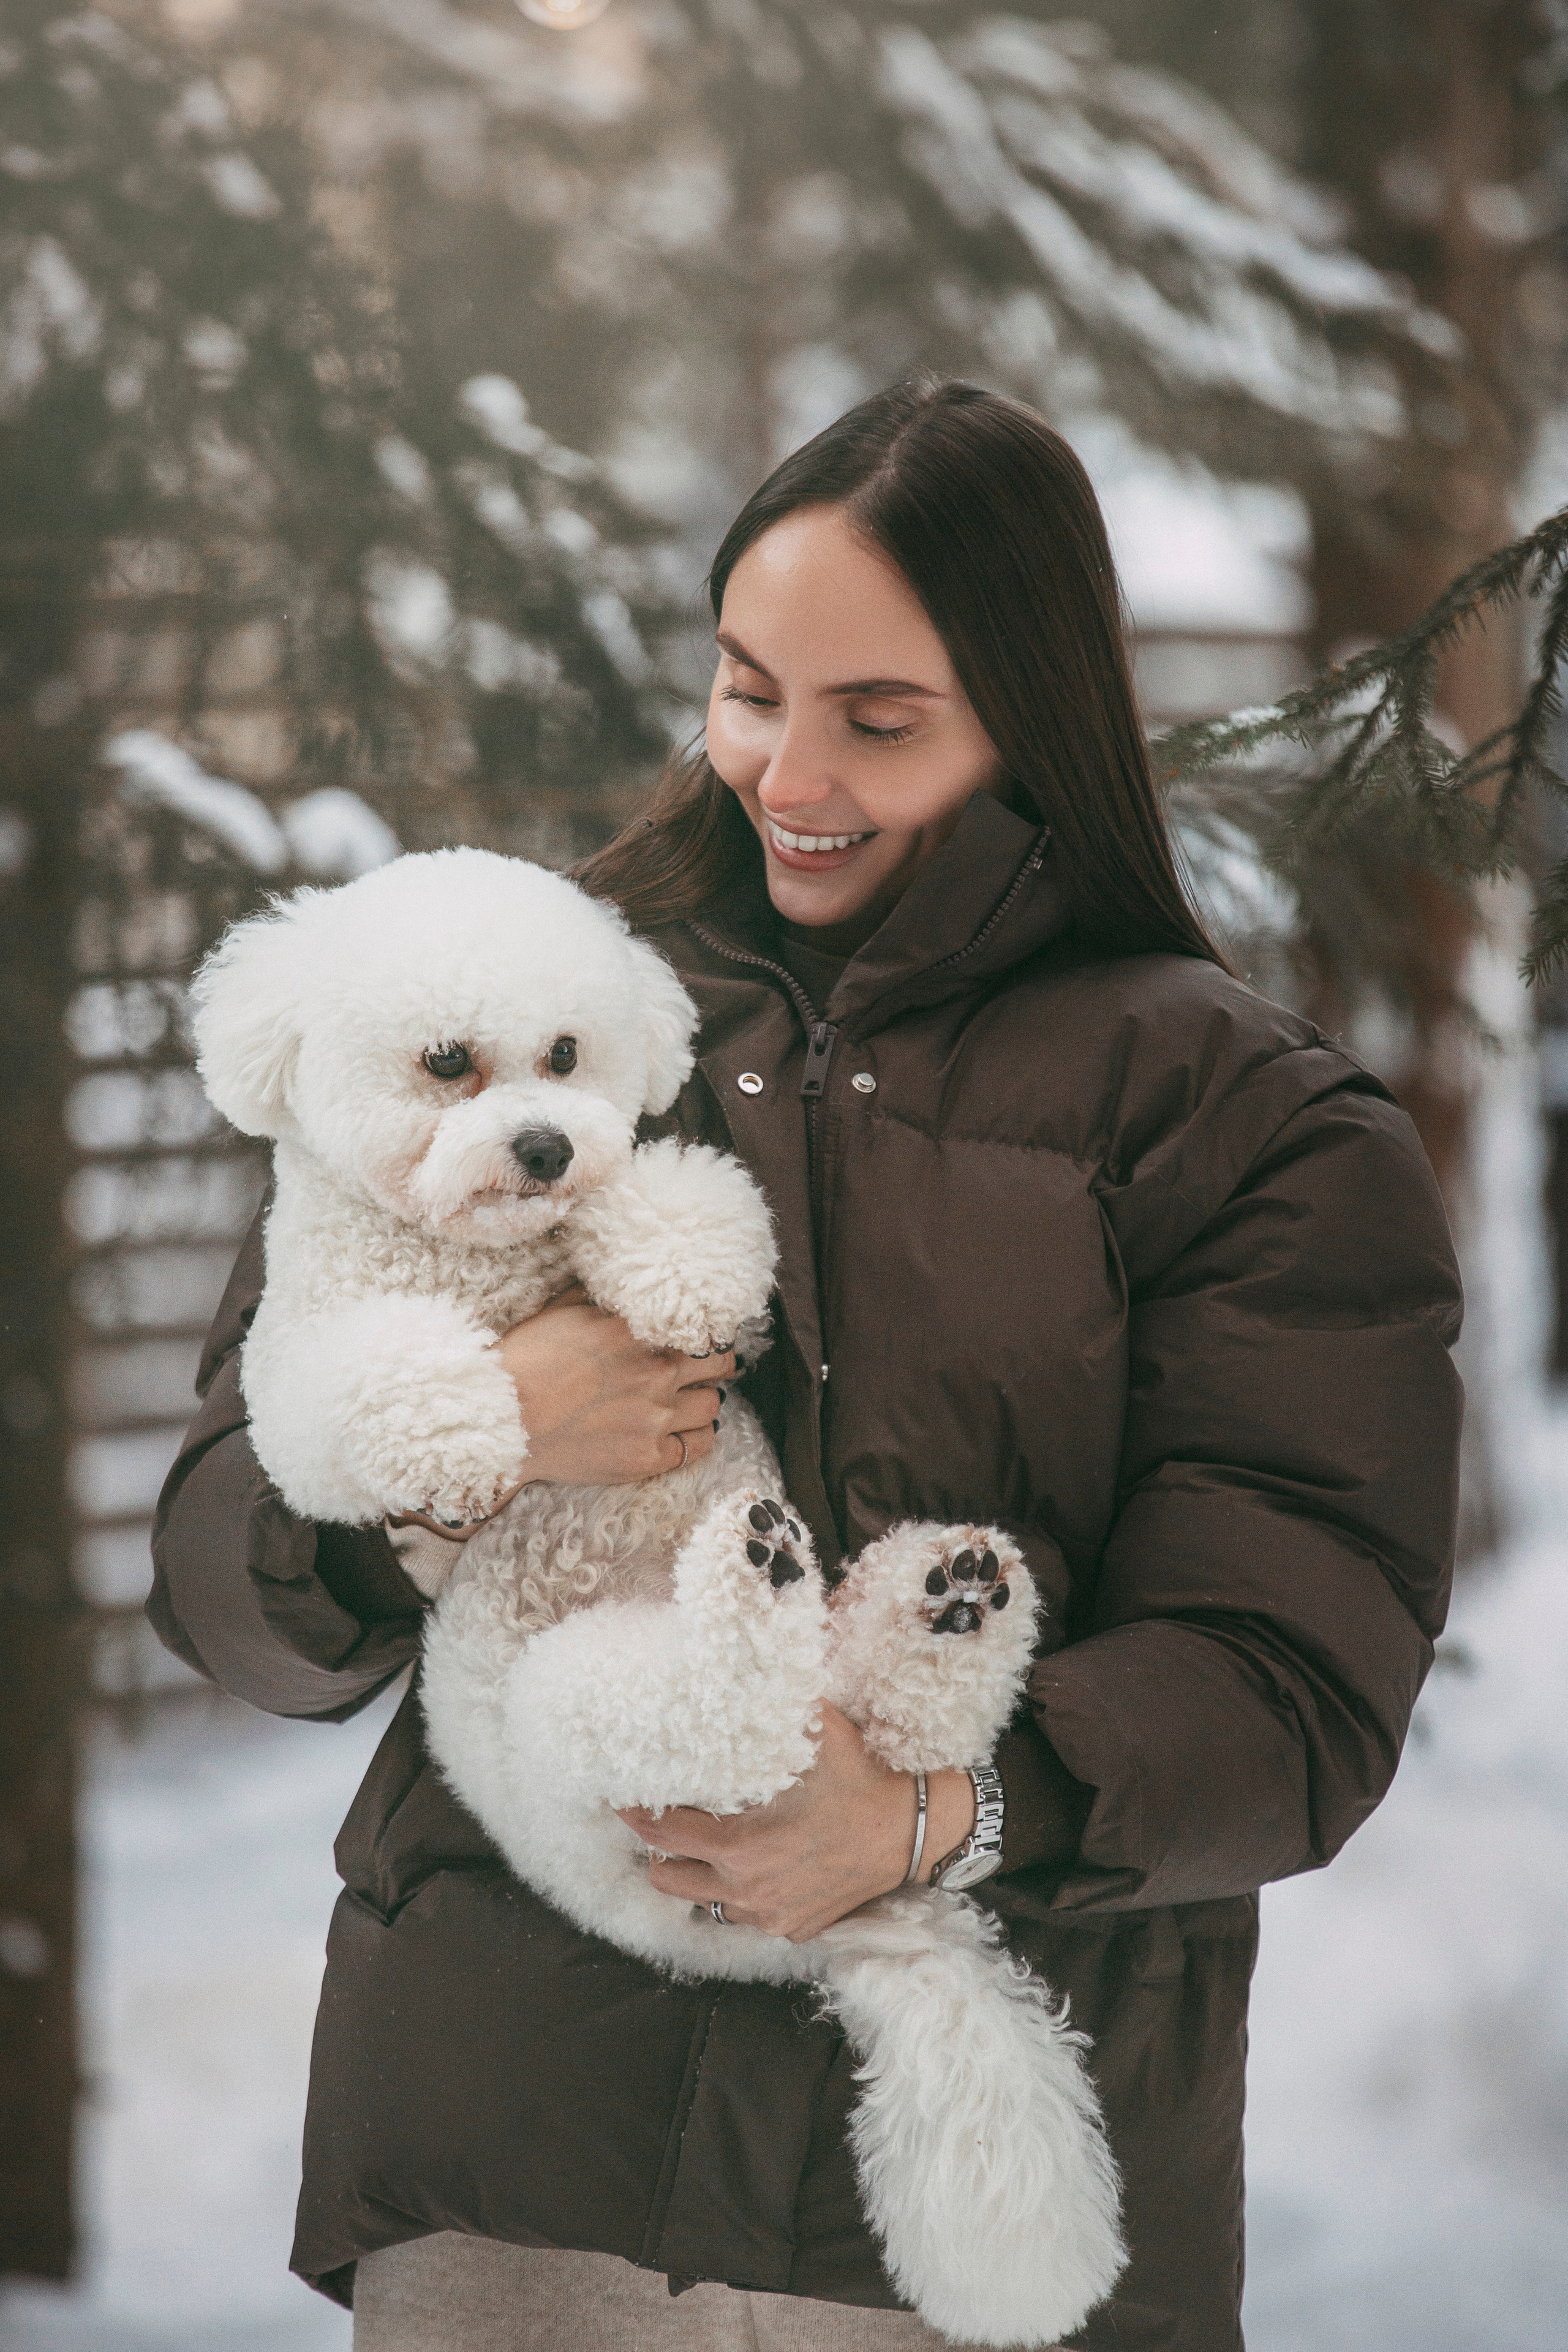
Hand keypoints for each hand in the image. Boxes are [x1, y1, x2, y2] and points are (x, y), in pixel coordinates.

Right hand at [496, 1288, 733, 1486]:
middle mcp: (656, 1372)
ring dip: (701, 1401)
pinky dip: (694, 1438)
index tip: (697, 1340)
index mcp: (639, 1330)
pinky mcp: (648, 1457)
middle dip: (712, 1365)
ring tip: (683, 1402)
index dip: (704, 1333)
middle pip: (720, 1365)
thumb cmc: (526, 1360)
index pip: (703, 1327)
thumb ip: (607, 1297)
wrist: (502, 1419)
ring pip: (712, 1406)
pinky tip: (678, 1432)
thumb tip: (629, 1283)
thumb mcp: (565, 1308)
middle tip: (699, 1370)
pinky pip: (698, 1447)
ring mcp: (655, 1418)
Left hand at [617, 1704, 977, 1941]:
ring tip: (709, 1847)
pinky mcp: (793, 1930)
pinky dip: (744, 1896)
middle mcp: (746, 1888)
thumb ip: (773, 1703)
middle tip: (664, 1823)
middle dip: (659, 1851)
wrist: (912, 1832)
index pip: (661, 1833)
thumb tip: (742, 1661)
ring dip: (701, 1877)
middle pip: (667, 1879)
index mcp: (739, 1843)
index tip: (622, 1797)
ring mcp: (769, 1915)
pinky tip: (758, 1868)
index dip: (636, 1813)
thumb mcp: (815, 1732)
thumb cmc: (860, 1779)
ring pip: (706, 1903)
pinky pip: (750, 1918)